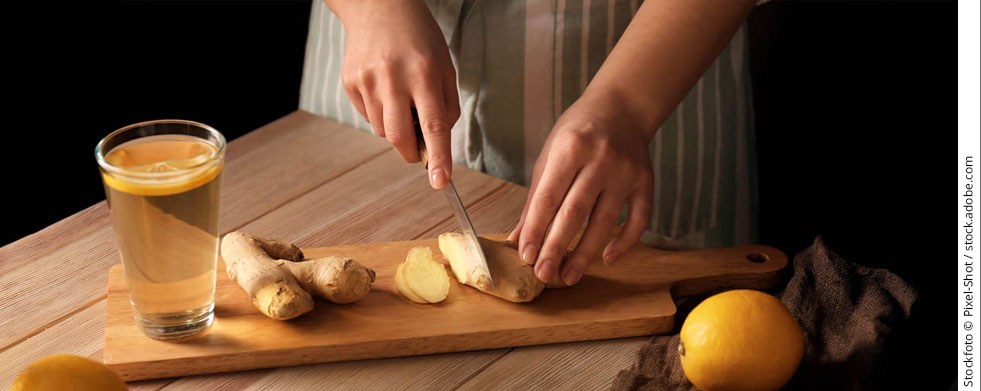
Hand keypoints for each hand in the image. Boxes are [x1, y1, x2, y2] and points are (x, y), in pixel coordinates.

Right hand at [334, 0, 459, 188]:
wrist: (379, 7)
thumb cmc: (418, 37)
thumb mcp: (444, 66)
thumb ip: (446, 106)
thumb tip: (437, 143)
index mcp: (423, 74)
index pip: (433, 125)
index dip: (438, 157)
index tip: (441, 182)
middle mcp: (393, 78)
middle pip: (399, 137)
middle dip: (412, 153)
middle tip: (420, 150)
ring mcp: (367, 81)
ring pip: (382, 130)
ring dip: (396, 128)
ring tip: (401, 98)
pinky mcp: (350, 83)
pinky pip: (367, 116)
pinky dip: (380, 113)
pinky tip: (384, 89)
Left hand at [508, 92, 653, 285]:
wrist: (622, 107)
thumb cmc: (577, 132)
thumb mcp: (549, 156)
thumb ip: (535, 199)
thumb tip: (518, 239)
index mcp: (569, 150)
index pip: (548, 198)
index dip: (536, 230)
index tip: (526, 257)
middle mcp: (599, 160)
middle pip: (575, 213)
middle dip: (557, 248)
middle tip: (544, 275)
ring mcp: (625, 172)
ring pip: (604, 222)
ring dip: (585, 254)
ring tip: (569, 276)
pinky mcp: (645, 181)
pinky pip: (638, 219)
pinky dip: (625, 242)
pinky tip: (608, 258)